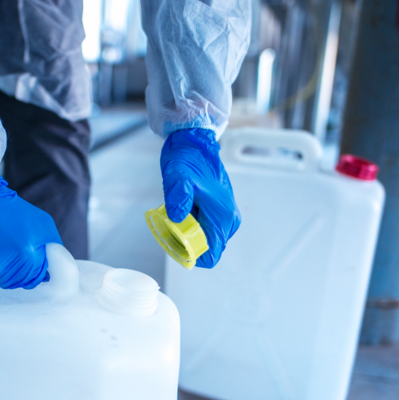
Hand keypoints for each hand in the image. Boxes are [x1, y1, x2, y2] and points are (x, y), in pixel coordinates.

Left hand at [160, 128, 240, 267]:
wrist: (194, 143)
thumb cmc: (187, 159)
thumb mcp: (177, 177)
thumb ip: (178, 197)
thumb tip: (177, 217)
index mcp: (222, 216)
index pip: (210, 256)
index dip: (190, 255)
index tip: (175, 242)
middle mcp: (228, 219)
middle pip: (207, 250)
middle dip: (187, 245)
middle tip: (170, 227)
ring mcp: (225, 216)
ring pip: (205, 240)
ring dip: (187, 236)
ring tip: (173, 217)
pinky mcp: (220, 211)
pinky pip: (205, 230)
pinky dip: (190, 228)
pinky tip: (179, 213)